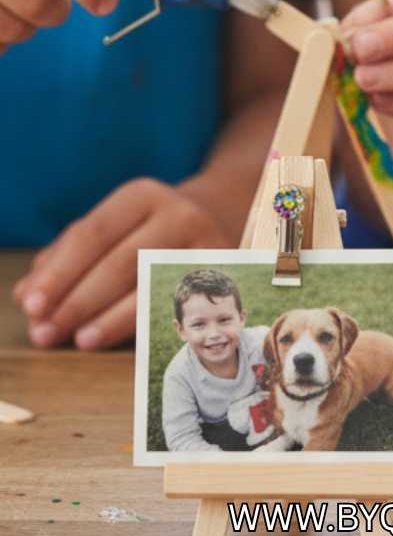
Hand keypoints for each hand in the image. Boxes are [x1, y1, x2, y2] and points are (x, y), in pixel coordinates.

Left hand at [12, 177, 230, 348]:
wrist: (216, 217)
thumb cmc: (146, 230)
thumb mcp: (109, 229)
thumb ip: (66, 258)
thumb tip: (26, 296)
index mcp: (141, 196)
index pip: (93, 234)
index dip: (60, 272)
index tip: (31, 305)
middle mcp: (179, 213)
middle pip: (120, 263)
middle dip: (78, 303)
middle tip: (45, 332)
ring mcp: (206, 243)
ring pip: (151, 286)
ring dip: (109, 318)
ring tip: (79, 340)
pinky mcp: (224, 275)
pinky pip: (177, 304)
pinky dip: (144, 325)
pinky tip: (122, 340)